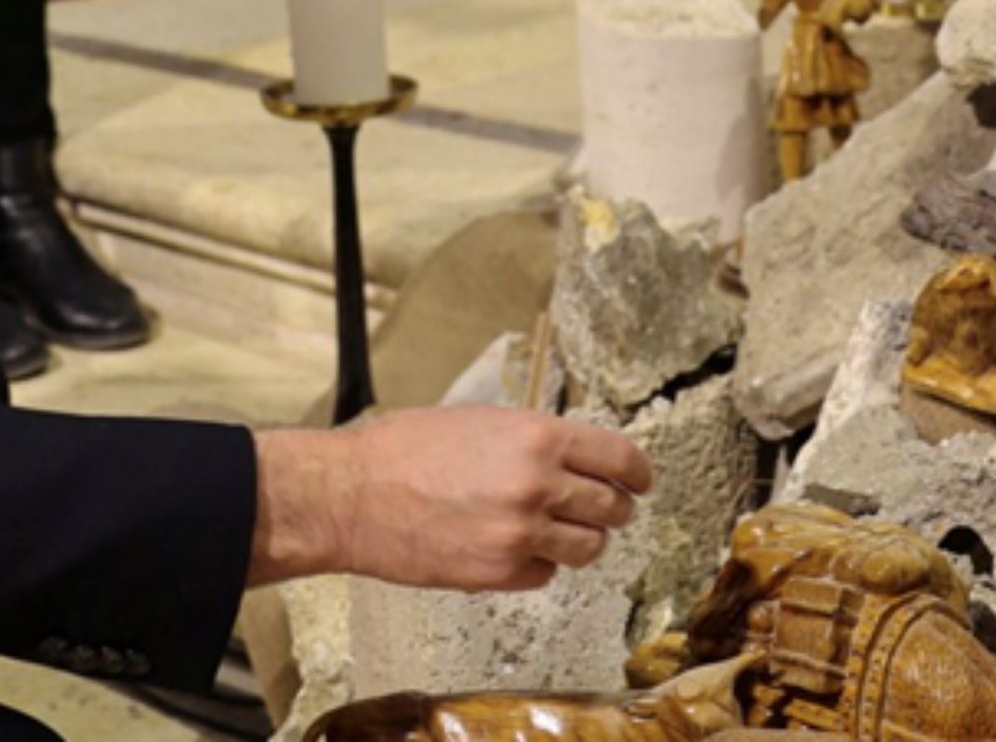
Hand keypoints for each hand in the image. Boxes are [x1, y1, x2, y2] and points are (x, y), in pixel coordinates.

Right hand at [247, 408, 653, 592]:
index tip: (642, 481)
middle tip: (605, 509)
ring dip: (582, 541)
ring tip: (560, 532)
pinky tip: (514, 549)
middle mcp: (538, 486)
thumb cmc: (405, 449)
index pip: (619, 458)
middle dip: (613, 509)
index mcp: (537, 437)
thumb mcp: (480, 420)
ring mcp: (520, 535)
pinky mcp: (499, 574)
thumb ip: (533, 439)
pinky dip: (538, 565)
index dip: (638, 472)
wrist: (354, 494)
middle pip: (612, 507)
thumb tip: (572, 454)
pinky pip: (545, 575)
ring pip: (588, 548)